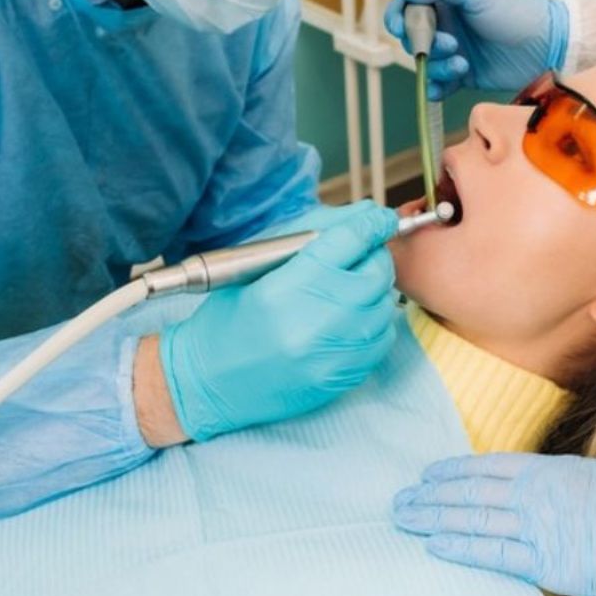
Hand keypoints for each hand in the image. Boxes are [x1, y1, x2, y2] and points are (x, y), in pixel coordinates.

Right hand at [160, 200, 399, 440]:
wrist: (211, 382)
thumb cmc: (229, 319)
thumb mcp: (256, 265)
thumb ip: (311, 234)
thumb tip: (366, 214)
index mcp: (286, 286)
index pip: (349, 240)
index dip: (372, 224)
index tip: (381, 219)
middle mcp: (314, 320)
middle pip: (376, 272)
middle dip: (374, 259)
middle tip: (359, 259)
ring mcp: (332, 353)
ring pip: (384, 306)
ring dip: (373, 293)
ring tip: (346, 294)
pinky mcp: (343, 377)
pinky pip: (382, 339)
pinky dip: (372, 325)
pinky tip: (348, 323)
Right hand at [383, 0, 569, 98]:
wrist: (548, 45)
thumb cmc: (516, 11)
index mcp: (447, 1)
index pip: (408, 6)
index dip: (399, 16)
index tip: (401, 26)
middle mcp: (448, 25)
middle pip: (413, 38)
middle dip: (423, 44)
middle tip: (449, 44)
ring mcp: (455, 52)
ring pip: (426, 64)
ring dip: (437, 66)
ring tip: (461, 63)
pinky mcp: (464, 76)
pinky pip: (438, 86)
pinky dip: (436, 88)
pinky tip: (446, 85)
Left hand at [393, 453, 595, 595]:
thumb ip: (579, 477)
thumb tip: (574, 482)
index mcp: (549, 470)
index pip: (489, 468)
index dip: (455, 471)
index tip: (430, 474)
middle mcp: (533, 496)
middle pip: (471, 493)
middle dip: (433, 496)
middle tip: (402, 500)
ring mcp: (535, 528)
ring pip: (473, 520)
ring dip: (435, 519)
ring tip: (406, 519)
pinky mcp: (542, 563)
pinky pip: (492, 554)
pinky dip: (461, 549)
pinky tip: (435, 545)